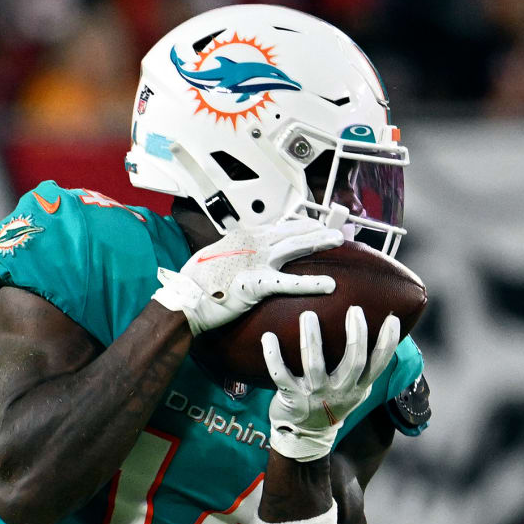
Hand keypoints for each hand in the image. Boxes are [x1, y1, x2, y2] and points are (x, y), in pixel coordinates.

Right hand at [153, 219, 342, 334]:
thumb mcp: (218, 257)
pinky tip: (329, 284)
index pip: (278, 227)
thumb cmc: (196, 282)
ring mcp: (256, 261)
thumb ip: (236, 253)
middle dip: (315, 230)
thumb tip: (245, 255)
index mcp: (243, 237)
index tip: (314, 225)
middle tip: (335, 230)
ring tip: (338, 240)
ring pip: (294, 247)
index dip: (299, 225)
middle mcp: (252, 243)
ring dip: (318, 243)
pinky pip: (290, 282)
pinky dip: (312, 283)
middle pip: (291, 232)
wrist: (184, 298)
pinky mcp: (257, 282)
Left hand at [261, 307, 399, 460]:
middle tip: (354, 309)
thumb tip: (381, 333)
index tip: (392, 319)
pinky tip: (268, 337)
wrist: (305, 435)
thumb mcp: (355, 391)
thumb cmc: (332, 402)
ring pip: (314, 364)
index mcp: (357, 388)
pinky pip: (280, 374)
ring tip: (308, 315)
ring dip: (311, 338)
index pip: (377, 364)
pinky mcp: (291, 397)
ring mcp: (314, 394)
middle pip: (353, 361)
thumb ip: (364, 368)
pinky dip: (273, 356)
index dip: (387, 343)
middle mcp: (339, 391)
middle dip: (356, 335)